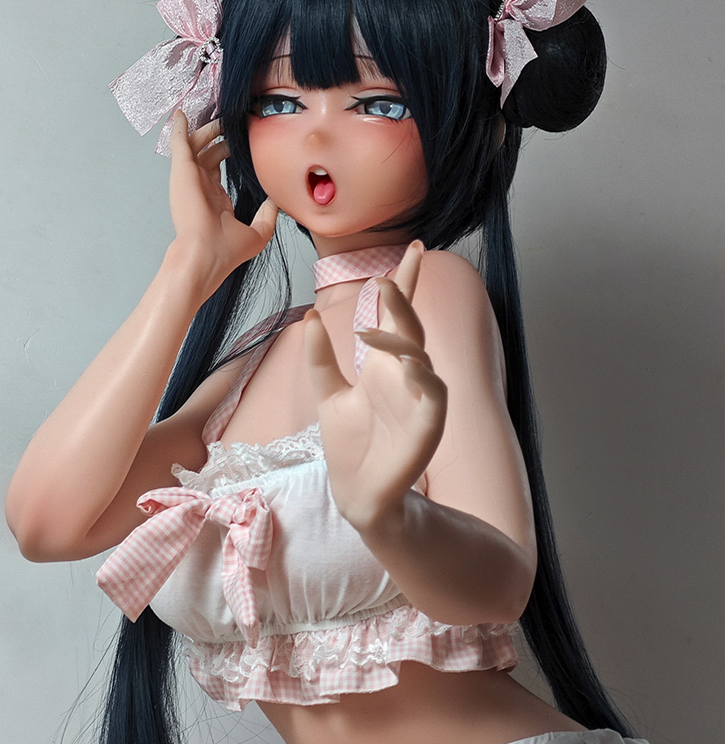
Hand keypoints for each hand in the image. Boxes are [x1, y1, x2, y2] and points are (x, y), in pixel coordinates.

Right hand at [166, 106, 277, 302]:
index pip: (217, 169)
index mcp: (214, 199)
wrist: (205, 256)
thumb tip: (277, 199)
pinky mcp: (182, 170)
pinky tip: (182, 114)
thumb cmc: (226, 251)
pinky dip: (180, 128)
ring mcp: (190, 177)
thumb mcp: (257, 233)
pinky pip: (180, 142)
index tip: (237, 140)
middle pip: (207, 153)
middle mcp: (200, 185)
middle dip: (217, 136)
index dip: (226, 151)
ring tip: (219, 116)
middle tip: (230, 121)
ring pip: (196, 144)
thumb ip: (267, 215)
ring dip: (206, 129)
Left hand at [307, 241, 446, 543]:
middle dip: (404, 301)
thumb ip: (321, 359)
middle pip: (410, 328)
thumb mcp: (327, 395)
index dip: (406, 282)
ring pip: (421, 356)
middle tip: (388, 279)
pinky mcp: (428, 425)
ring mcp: (419, 399)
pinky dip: (424, 376)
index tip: (414, 249)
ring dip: (404, 335)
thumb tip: (309, 316)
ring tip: (380, 323)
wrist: (357, 494)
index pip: (396, 316)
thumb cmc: (349, 445)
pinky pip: (433, 394)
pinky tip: (410, 363)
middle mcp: (406, 376)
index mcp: (383, 366)